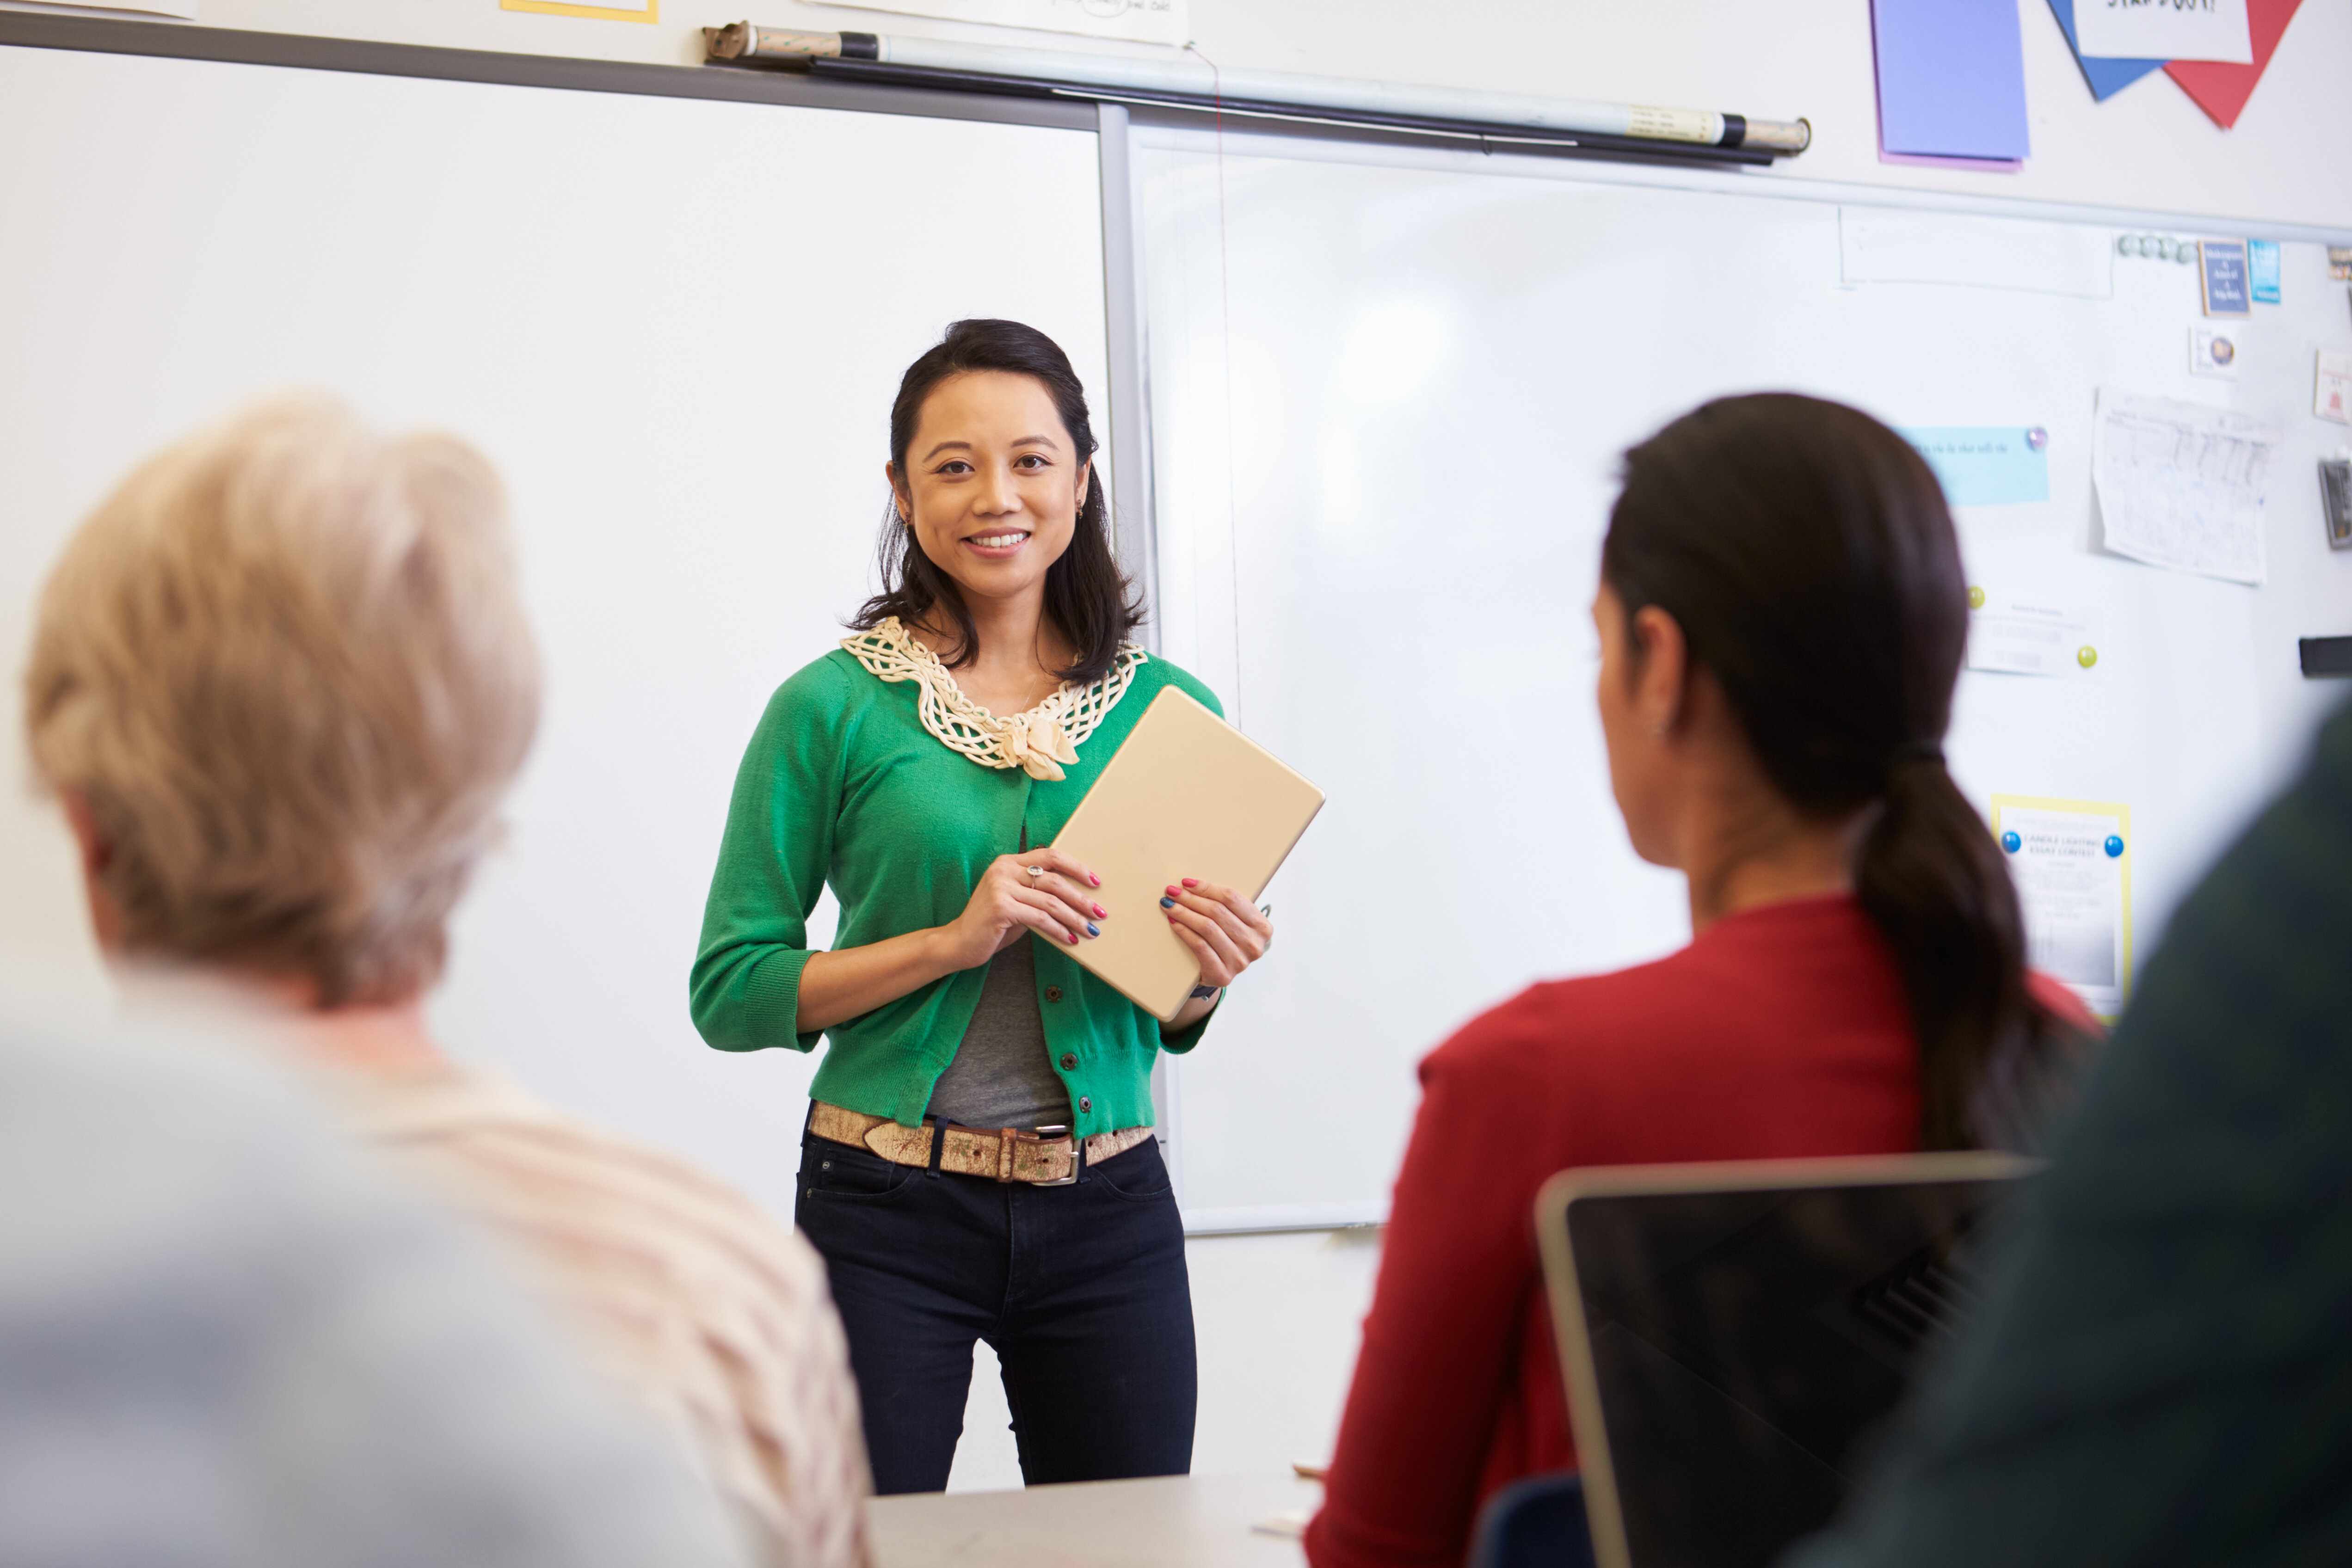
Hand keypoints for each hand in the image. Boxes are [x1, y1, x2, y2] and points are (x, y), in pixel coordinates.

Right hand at [939, 847, 1105, 969]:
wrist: (958, 942)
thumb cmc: (991, 924)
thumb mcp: (1015, 901)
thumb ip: (1037, 894)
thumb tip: (1076, 899)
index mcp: (1009, 862)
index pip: (1050, 855)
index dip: (1076, 867)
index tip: (1095, 881)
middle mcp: (1004, 870)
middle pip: (1054, 879)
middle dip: (1081, 897)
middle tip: (1099, 912)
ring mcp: (1000, 887)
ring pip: (1050, 901)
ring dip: (1075, 918)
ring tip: (1090, 930)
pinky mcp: (1001, 908)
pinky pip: (1040, 919)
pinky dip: (1059, 930)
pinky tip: (1070, 939)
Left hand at [1159, 878, 1271, 990]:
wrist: (1222, 973)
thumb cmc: (1227, 942)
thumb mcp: (1235, 922)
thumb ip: (1224, 906)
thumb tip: (1192, 885)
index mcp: (1262, 927)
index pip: (1232, 898)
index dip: (1207, 888)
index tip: (1187, 883)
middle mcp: (1254, 945)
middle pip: (1217, 912)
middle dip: (1191, 899)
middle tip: (1173, 892)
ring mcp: (1239, 961)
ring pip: (1207, 927)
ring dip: (1184, 913)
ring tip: (1169, 905)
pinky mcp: (1222, 974)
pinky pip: (1199, 945)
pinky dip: (1184, 931)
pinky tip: (1174, 922)